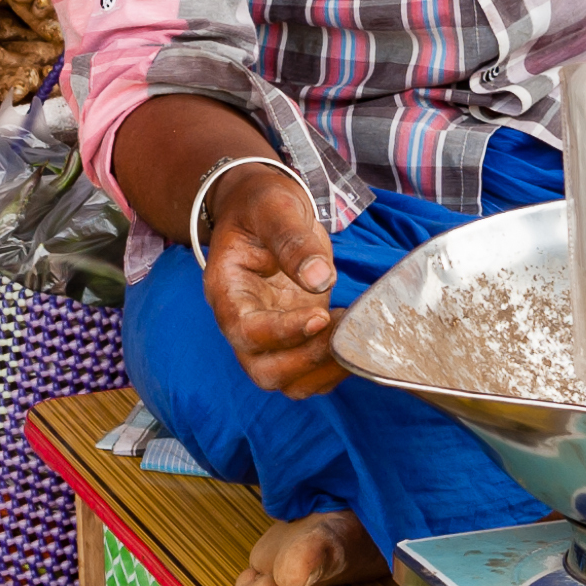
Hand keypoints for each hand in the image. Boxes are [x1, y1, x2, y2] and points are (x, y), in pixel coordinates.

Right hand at [202, 163, 342, 397]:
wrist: (264, 209)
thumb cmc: (262, 205)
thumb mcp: (274, 207)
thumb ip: (292, 239)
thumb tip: (320, 278)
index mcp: (226, 290)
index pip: (246, 330)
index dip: (282, 332)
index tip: (320, 316)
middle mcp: (243, 321)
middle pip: (263, 371)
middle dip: (306, 361)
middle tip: (342, 332)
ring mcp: (270, 334)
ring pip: (288, 381)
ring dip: (324, 370)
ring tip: (356, 337)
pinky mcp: (296, 336)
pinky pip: (311, 370)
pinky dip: (336, 366)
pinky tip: (359, 336)